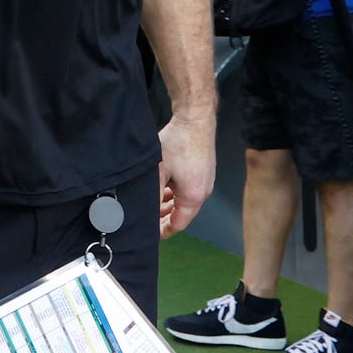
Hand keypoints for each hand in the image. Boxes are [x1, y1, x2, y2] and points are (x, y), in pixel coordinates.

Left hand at [156, 111, 213, 237]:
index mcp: (193, 197)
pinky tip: (165, 186)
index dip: (162, 231)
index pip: (177, 225)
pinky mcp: (205, 172)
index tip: (149, 233)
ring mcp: (206, 182)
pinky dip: (177, 193)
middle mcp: (204, 192)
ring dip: (170, 204)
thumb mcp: (158, 173)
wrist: (195, 119)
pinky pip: (190, 190)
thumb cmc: (177, 143)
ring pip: (185, 201)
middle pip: (183, 214)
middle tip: (148, 217)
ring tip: (154, 201)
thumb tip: (146, 212)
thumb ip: (153, 196)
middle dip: (164, 217)